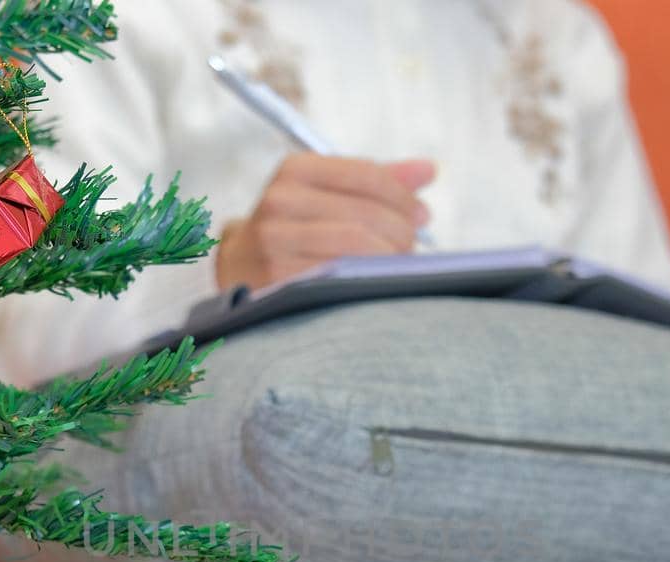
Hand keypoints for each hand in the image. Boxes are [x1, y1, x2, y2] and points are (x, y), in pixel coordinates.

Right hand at [215, 154, 435, 290]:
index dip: (403, 198)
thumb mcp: (326, 196)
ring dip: (390, 259)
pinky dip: (368, 280)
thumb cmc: (295, 232)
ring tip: (396, 266)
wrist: (240, 272)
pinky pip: (340, 277)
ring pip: (358, 246)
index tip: (420, 215)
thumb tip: (429, 169)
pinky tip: (375, 283)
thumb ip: (376, 182)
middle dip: (401, 232)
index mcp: (296, 170)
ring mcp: (276, 241)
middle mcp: (280, 200)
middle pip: (366, 214)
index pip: (367, 175)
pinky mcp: (278, 279)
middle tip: (411, 248)